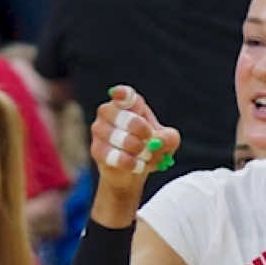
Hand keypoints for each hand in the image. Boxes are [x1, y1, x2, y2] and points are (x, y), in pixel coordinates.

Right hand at [91, 85, 179, 218]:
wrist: (135, 170)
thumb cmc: (150, 147)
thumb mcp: (166, 141)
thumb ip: (169, 138)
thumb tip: (159, 141)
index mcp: (127, 103)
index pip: (122, 94)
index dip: (122, 94)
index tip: (123, 96)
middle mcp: (109, 112)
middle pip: (124, 117)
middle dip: (142, 131)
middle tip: (149, 139)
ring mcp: (99, 129)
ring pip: (121, 139)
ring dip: (140, 151)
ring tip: (145, 156)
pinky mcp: (96, 149)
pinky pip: (116, 156)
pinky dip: (132, 163)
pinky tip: (137, 165)